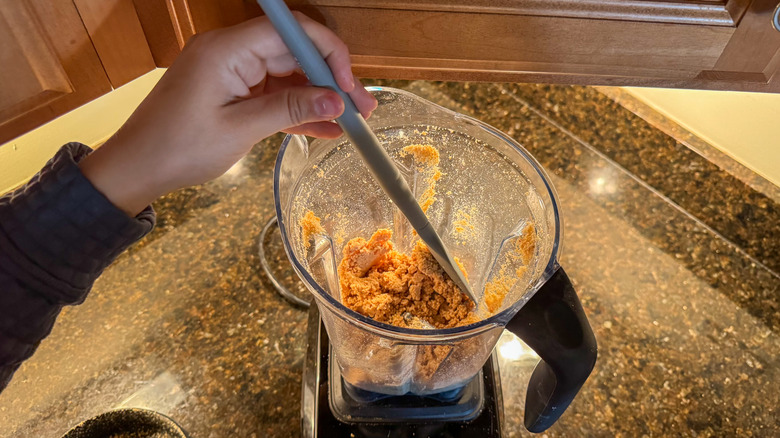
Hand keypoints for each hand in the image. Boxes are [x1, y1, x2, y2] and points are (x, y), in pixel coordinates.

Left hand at [79, 12, 376, 215]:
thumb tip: (337, 101)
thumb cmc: (179, 148)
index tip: (349, 83)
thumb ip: (290, 110)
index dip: (327, 52)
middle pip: (293, 54)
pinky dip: (296, 111)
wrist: (136, 168)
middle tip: (364, 108)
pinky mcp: (232, 92)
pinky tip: (326, 129)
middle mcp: (231, 52)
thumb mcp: (240, 129)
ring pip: (287, 76)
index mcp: (227, 50)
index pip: (290, 32)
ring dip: (319, 98)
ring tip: (353, 122)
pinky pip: (272, 95)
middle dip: (331, 80)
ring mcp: (232, 72)